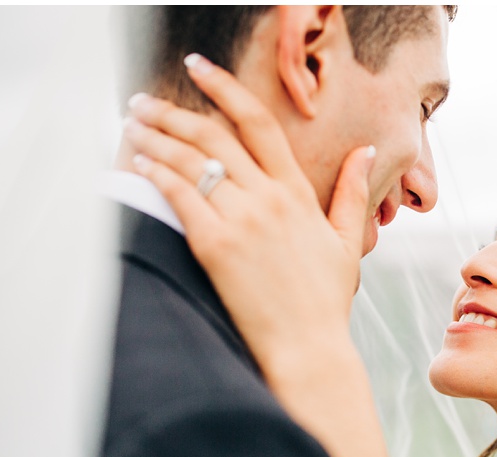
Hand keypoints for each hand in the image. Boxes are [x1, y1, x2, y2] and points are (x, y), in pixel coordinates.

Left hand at [123, 53, 373, 382]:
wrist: (308, 348)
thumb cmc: (325, 302)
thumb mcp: (348, 242)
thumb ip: (352, 192)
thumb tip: (365, 151)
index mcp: (297, 193)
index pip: (258, 122)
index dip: (224, 88)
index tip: (198, 69)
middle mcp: (269, 199)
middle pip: (212, 135)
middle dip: (171, 112)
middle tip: (142, 102)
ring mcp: (242, 220)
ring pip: (189, 161)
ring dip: (153, 137)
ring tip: (131, 126)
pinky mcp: (216, 246)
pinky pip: (179, 196)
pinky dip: (155, 174)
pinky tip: (138, 163)